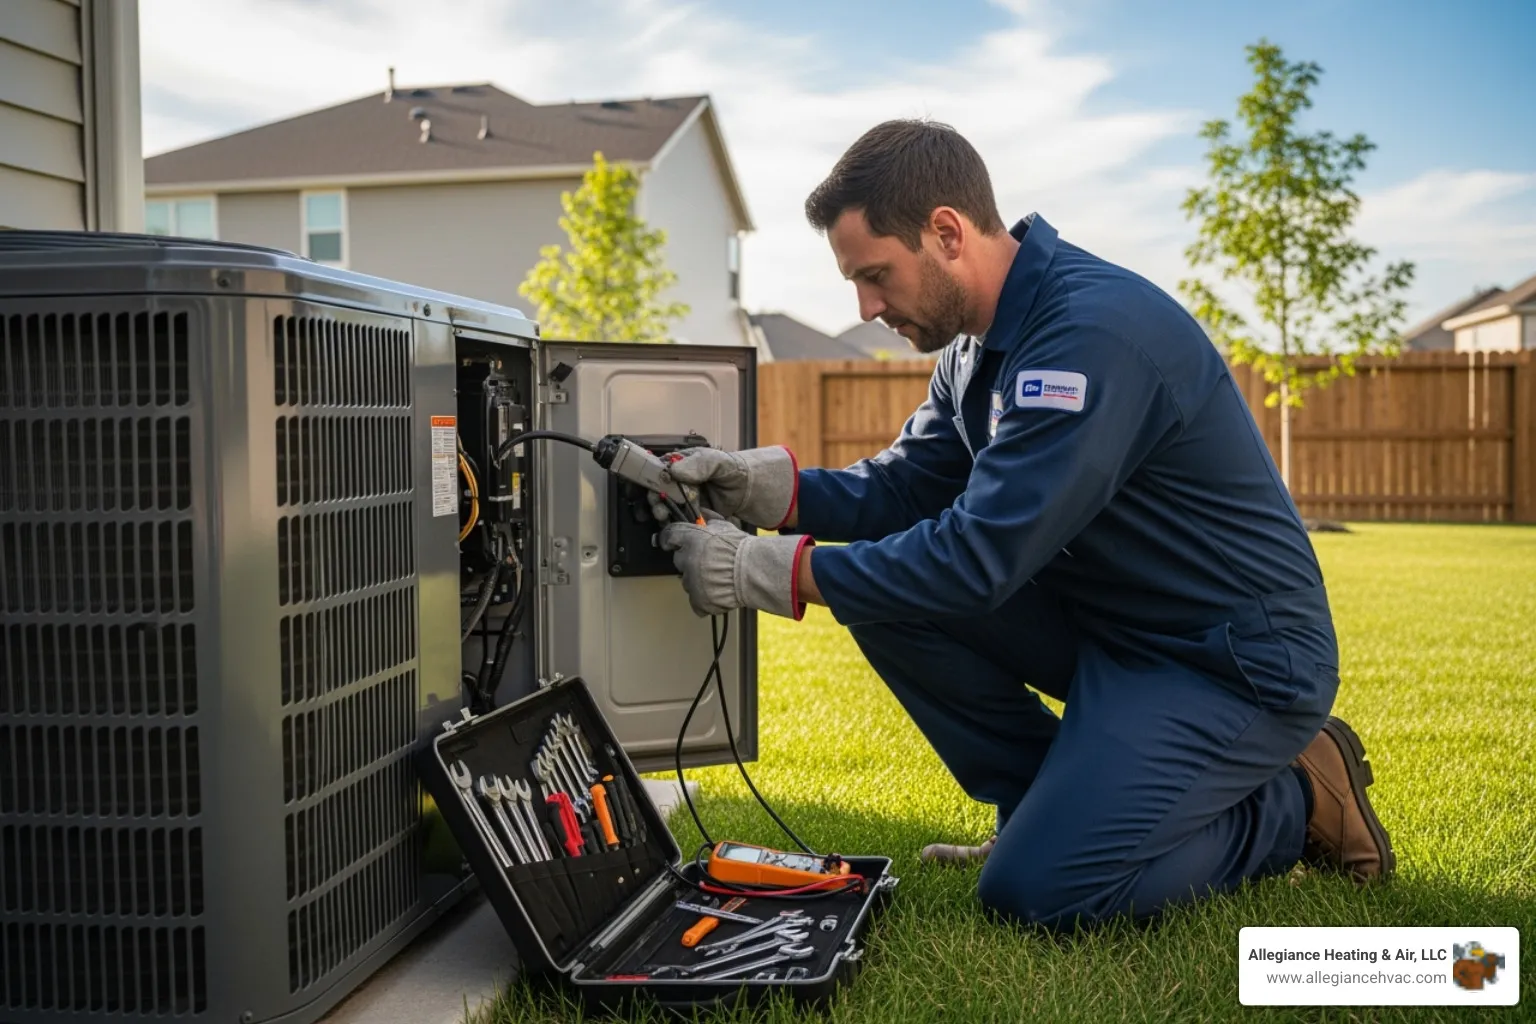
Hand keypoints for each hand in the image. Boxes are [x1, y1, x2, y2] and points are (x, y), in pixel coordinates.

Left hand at [659, 512, 812, 618]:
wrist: (754, 572)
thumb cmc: (742, 549)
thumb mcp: (726, 527)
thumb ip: (710, 521)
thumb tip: (701, 514)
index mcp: (691, 539)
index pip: (669, 536)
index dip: (670, 539)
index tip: (671, 543)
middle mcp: (687, 560)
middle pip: (679, 560)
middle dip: (690, 560)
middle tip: (708, 562)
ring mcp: (692, 582)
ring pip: (688, 581)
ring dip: (697, 580)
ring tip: (717, 578)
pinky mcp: (698, 600)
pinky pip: (696, 601)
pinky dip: (705, 598)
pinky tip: (718, 592)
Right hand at [661, 446, 797, 527]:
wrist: (751, 489)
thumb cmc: (735, 470)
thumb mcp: (718, 461)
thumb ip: (699, 464)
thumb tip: (676, 470)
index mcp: (682, 464)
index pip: (659, 470)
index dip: (652, 480)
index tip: (653, 489)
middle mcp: (679, 481)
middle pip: (659, 491)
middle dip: (655, 500)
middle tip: (658, 508)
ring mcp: (685, 498)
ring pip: (666, 506)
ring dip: (662, 513)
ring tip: (663, 518)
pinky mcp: (692, 514)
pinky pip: (679, 519)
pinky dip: (675, 524)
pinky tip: (674, 527)